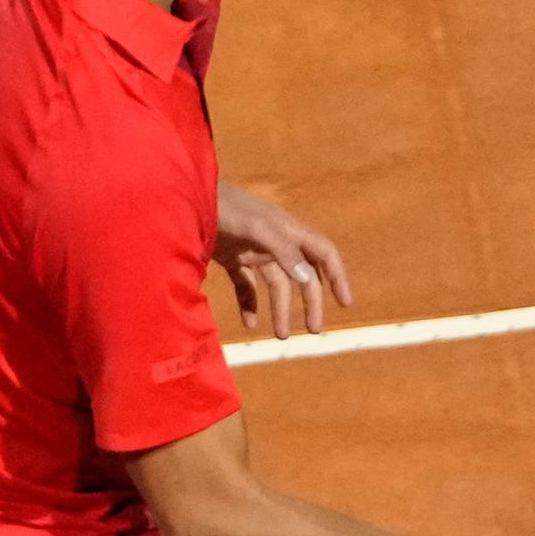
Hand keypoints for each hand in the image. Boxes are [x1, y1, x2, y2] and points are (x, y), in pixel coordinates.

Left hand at [214, 179, 352, 339]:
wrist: (188, 199)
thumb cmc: (225, 207)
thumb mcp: (257, 227)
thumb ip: (283, 251)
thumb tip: (308, 278)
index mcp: (289, 231)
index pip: (324, 253)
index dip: (338, 276)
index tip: (346, 303)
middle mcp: (277, 242)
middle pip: (303, 276)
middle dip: (311, 303)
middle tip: (314, 330)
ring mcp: (254, 251)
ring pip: (276, 286)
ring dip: (280, 310)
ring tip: (280, 336)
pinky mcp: (233, 258)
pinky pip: (246, 286)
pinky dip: (249, 305)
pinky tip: (250, 324)